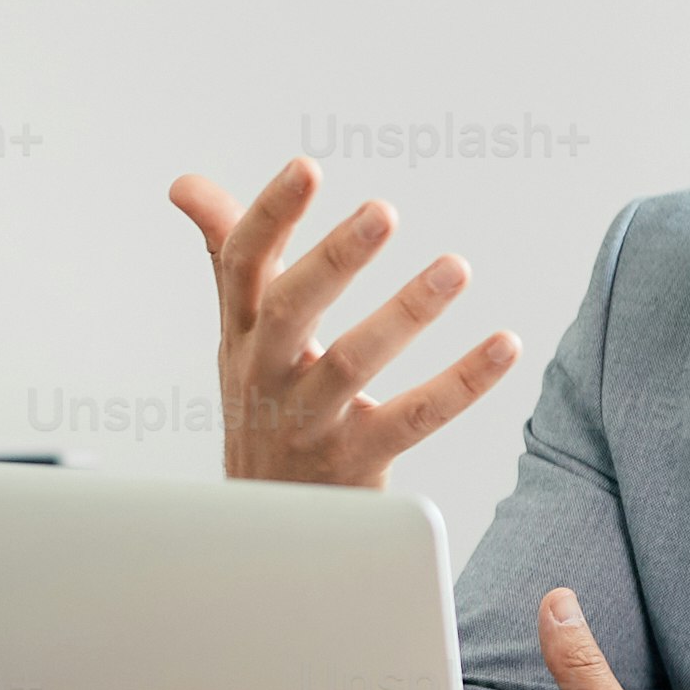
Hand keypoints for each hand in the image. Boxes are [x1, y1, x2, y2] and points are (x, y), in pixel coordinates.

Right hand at [164, 156, 521, 486]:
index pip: (242, 265)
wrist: (264, 522)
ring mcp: (308, 421)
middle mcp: (266, 373)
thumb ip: (225, 250)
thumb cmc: (261, 404)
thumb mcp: (236, 330)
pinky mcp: (355, 460)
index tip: (305, 167)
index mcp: (240, 332)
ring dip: (405, 313)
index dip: (269, 216)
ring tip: (456, 267)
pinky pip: (412, 418)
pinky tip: (504, 346)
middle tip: (383, 210)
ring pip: (352, 364)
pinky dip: (462, 383)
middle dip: (333, 260)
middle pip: (291, 311)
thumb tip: (186, 185)